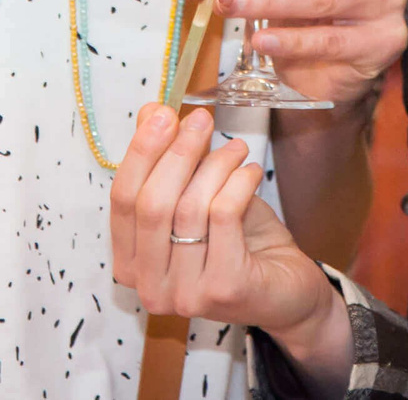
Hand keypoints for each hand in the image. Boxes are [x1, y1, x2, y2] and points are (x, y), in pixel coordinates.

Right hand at [110, 105, 344, 361]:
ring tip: (237, 148)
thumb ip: (168, 159)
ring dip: (216, 165)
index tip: (163, 114)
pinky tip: (251, 172)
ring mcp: (185, 295)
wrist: (286, 289)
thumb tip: (150, 112)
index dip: (140, 152)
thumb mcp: (197, 195)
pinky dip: (238, 182)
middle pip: (152, 205)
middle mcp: (150, 288)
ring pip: (190, 207)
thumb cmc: (237, 242)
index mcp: (132, 265)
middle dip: (177, 152)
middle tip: (200, 119)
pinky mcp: (224, 289)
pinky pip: (223, 216)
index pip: (122, 201)